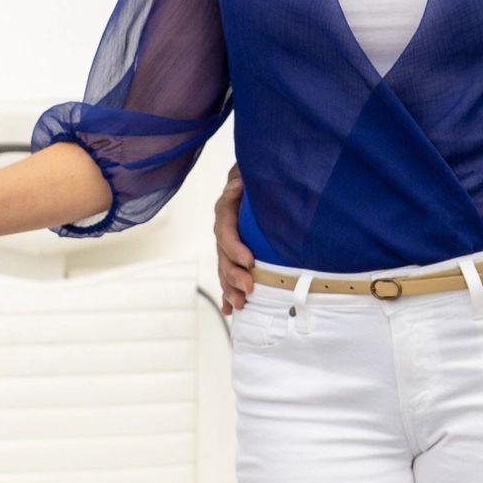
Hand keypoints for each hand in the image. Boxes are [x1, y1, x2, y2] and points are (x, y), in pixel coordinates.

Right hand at [212, 166, 253, 314]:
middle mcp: (223, 228)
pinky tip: (229, 310)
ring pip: (224, 268)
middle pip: (222, 254)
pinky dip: (228, 292)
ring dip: (230, 288)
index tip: (250, 261)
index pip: (225, 229)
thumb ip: (244, 178)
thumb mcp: (252, 172)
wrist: (259, 178)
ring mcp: (227, 243)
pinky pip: (228, 274)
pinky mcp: (234, 255)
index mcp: (226, 208)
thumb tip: (238, 185)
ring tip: (240, 305)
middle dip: (234, 275)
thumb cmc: (259, 176)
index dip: (234, 247)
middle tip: (250, 289)